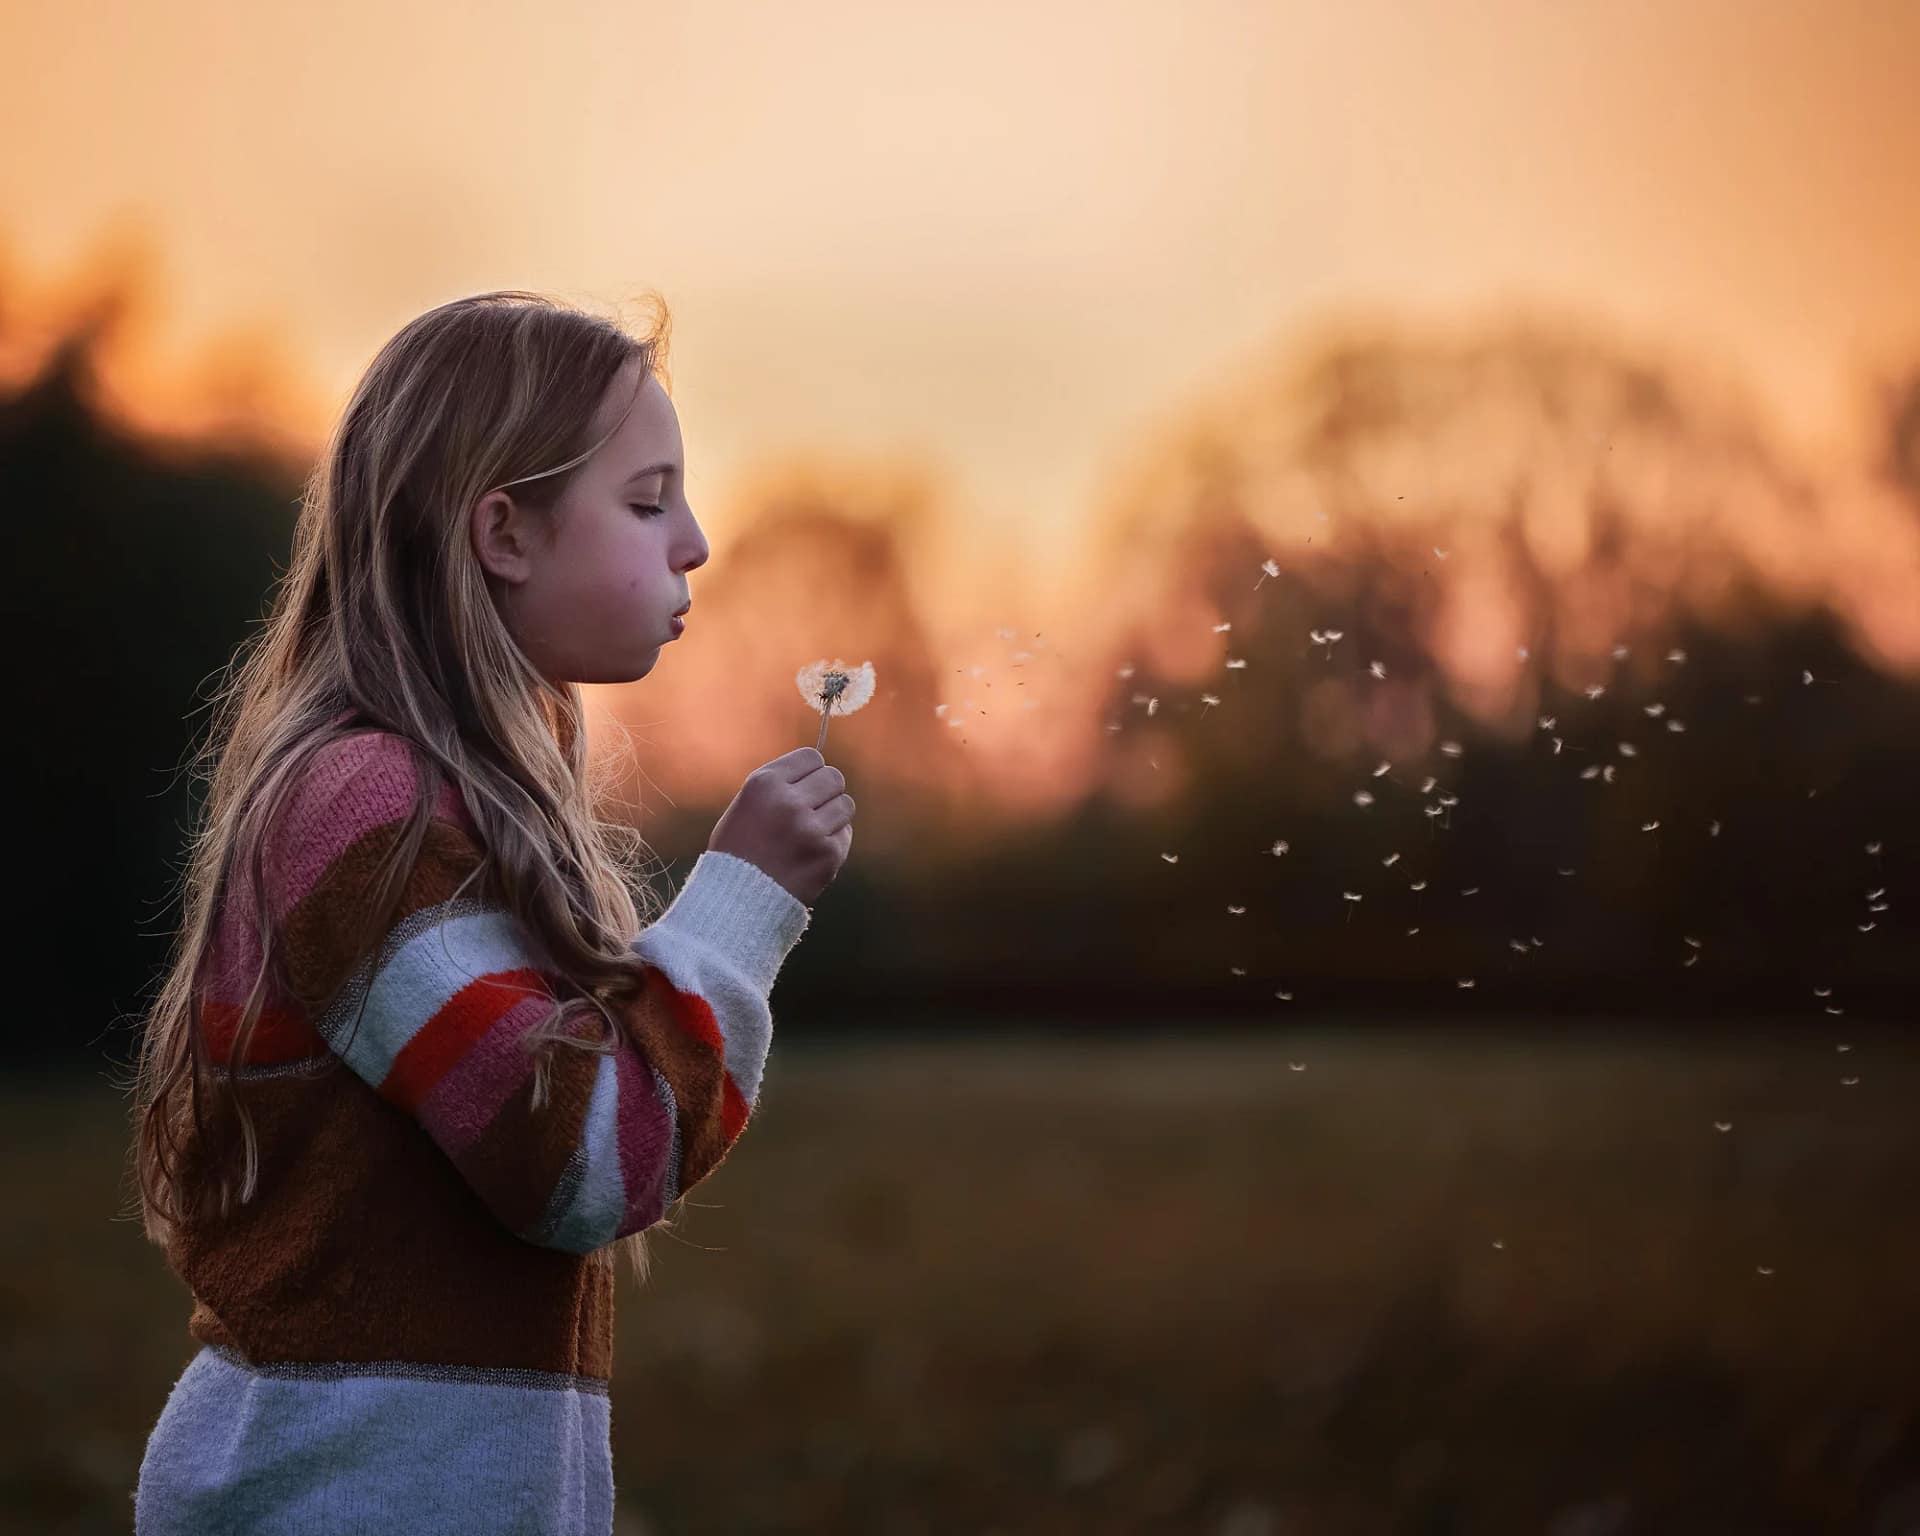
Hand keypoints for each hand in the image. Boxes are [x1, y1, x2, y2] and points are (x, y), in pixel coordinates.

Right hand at [706, 747, 854, 906]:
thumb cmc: (739, 851)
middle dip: (826, 791)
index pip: (812, 756)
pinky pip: (845, 834)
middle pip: (833, 777)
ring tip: (811, 832)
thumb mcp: (746, 805)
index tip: (805, 785)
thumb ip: (780, 784)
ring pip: (845, 805)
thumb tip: (819, 769)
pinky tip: (811, 853)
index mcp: (764, 784)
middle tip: (812, 809)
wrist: (737, 901)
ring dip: (833, 816)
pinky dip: (833, 842)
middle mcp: (789, 802)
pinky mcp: (828, 854)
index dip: (811, 771)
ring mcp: (811, 829)